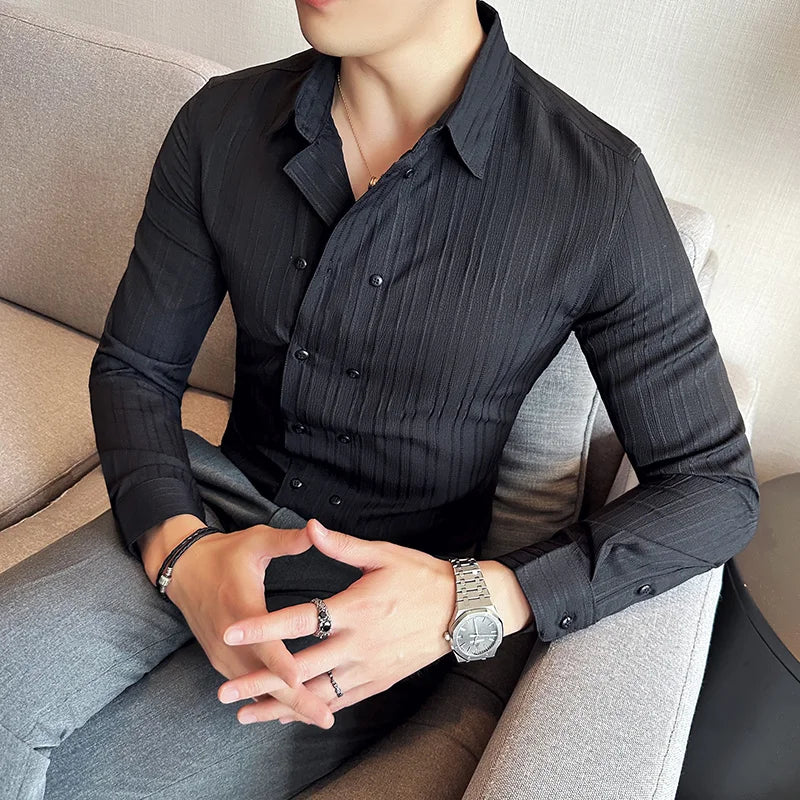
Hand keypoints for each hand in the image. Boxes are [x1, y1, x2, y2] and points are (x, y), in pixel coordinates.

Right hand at [165, 522, 334, 728]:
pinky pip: (246, 684)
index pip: (262, 642)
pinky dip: (268, 699)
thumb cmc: (226, 553)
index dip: (280, 663)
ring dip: (284, 704)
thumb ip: (287, 541)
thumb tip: (316, 530)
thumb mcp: (256, 541)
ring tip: (318, 716)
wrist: (184, 569)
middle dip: (294, 699)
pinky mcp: (221, 659)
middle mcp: (229, 638)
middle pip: (263, 677)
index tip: (299, 679)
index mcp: (241, 608)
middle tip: (325, 717)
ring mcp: (222, 653)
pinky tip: (292, 711)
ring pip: (255, 687)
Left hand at [215, 519, 456, 724]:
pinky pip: (341, 701)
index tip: (231, 630)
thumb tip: (310, 527)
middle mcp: (359, 643)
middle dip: (260, 680)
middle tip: (224, 692)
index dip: (264, 625)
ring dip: (280, 705)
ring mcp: (369, 667)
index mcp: (356, 608)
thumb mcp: (384, 555)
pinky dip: (313, 710)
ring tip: (245, 714)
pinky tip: (290, 716)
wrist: (462, 610)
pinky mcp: (379, 681)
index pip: (301, 618)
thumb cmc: (421, 577)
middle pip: (301, 666)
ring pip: (317, 692)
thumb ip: (342, 546)